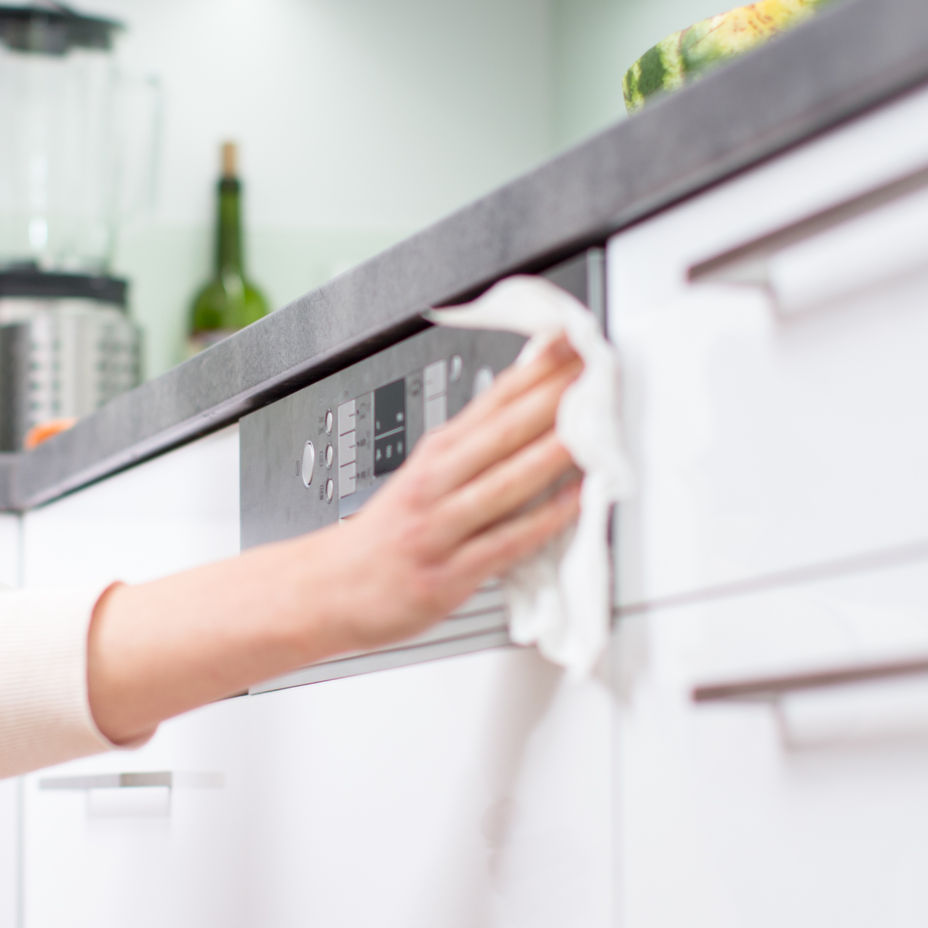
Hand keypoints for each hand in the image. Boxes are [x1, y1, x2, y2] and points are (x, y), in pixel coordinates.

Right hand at [312, 332, 582, 652]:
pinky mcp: (447, 574)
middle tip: (596, 370)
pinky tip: (574, 505)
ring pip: (504, 483)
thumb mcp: (425, 475)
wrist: (331, 587)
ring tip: (593, 431)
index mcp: (437, 452)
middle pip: (502, 431)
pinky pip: (505, 544)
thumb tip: (534, 406)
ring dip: (551, 454)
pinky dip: (543, 522)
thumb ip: (478, 447)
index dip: (536, 367)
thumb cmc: (387, 533)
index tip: (572, 340)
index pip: (493, 398)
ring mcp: (440, 527)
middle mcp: (437, 482)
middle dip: (551, 398)